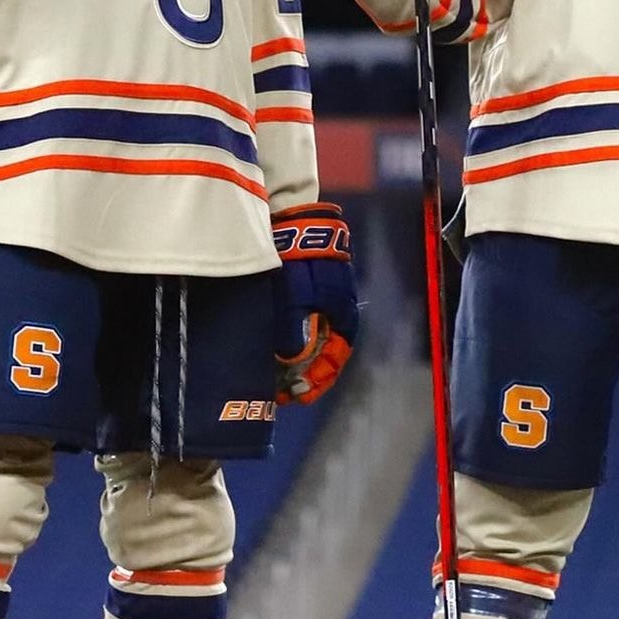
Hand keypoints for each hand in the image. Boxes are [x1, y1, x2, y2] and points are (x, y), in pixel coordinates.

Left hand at [271, 202, 357, 403]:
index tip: (299, 397)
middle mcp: (338, 311)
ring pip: (314, 338)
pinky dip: (292, 338)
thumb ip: (292, 332)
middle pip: (324, 352)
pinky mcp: (310, 289)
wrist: (299, 221)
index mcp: (344, 316)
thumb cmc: (301, 261)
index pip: (335, 359)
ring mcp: (325, 299)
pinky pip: (305, 323)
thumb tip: (288, 358)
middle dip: (306, 373)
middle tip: (284, 391)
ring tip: (276, 373)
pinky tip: (274, 344)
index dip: (318, 381)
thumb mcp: (295, 299)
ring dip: (298, 358)